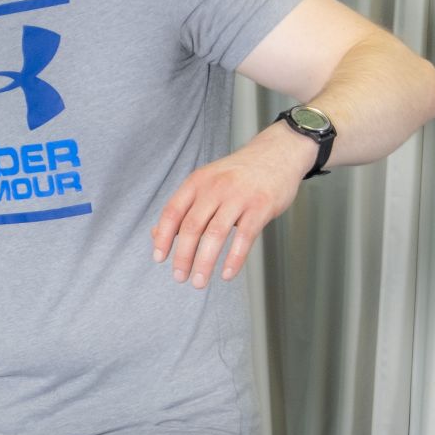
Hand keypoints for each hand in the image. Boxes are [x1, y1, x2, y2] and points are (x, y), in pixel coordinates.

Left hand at [151, 125, 313, 289]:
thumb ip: (184, 208)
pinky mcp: (260, 207)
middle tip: (180, 277)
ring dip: (204, 263)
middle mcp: (215, 187)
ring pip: (215, 235)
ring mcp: (239, 196)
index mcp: (198, 182)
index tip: (159, 258)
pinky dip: (233, 259)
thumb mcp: (207, 183)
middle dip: (183, 257)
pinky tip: (227, 274)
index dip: (163, 237)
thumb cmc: (239, 175)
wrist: (278, 153)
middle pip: (192, 227)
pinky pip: (244, 238)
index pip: (173, 211)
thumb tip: (156, 235)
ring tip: (199, 282)